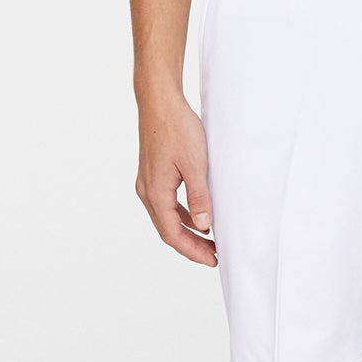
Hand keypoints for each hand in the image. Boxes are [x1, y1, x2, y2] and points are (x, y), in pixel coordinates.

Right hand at [135, 92, 218, 266]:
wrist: (159, 102)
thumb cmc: (176, 128)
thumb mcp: (195, 164)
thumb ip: (200, 197)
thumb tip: (204, 226)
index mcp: (156, 193)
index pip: (173, 234)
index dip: (193, 250)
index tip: (212, 259)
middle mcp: (147, 191)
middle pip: (168, 230)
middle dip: (191, 245)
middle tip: (214, 256)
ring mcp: (148, 183)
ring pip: (167, 218)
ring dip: (187, 231)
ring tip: (209, 241)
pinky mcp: (153, 174)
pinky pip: (167, 204)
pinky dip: (183, 215)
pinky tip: (199, 217)